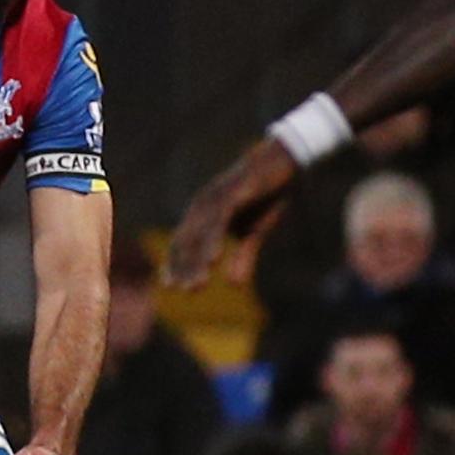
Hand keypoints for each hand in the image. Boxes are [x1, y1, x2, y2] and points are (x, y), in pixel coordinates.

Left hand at [164, 137, 296, 289]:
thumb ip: (243, 257)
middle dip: (184, 267)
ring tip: (197, 285)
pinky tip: (213, 260)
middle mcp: (204, 204)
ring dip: (198, 261)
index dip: (176, 263)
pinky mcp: (233, 192)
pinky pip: (219, 220)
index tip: (170, 287)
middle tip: (184, 292)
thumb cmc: (266, 196)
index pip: (183, 241)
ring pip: (201, 233)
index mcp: (204, 213)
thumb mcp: (255, 232)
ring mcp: (217, 197)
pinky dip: (214, 240)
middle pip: (188, 240)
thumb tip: (233, 286)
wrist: (284, 163)